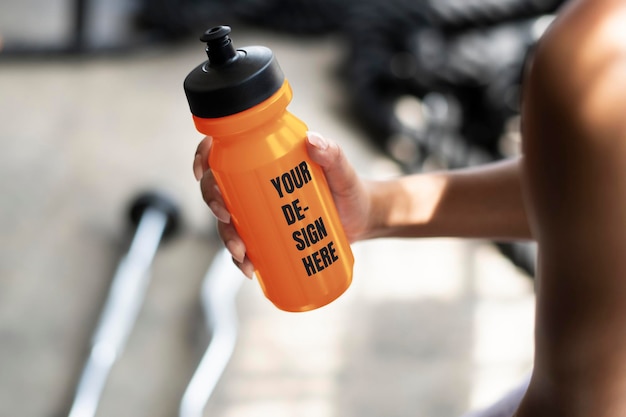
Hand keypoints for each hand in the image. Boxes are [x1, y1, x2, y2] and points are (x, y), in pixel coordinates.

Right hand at [193, 131, 371, 277]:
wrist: (362, 219)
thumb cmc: (350, 189)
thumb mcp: (343, 172)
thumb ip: (333, 154)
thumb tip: (312, 140)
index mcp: (266, 159)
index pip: (225, 151)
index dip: (204, 156)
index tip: (203, 172)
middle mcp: (256, 183)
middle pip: (218, 187)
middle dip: (213, 203)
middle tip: (227, 218)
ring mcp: (260, 210)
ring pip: (228, 220)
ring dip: (227, 237)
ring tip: (243, 254)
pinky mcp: (268, 233)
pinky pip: (245, 244)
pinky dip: (241, 259)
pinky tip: (249, 269)